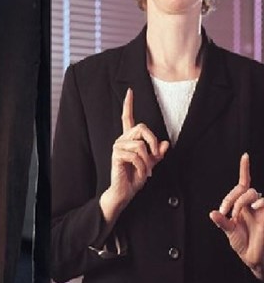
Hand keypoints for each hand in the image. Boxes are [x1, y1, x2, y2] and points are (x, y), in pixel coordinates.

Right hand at [100, 88, 169, 222]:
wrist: (125, 191)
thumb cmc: (135, 177)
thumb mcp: (151, 164)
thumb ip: (158, 153)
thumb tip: (166, 144)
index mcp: (129, 139)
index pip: (127, 118)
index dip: (129, 104)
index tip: (130, 91)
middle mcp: (122, 140)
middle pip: (142, 127)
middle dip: (153, 142)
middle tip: (155, 156)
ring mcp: (118, 147)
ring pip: (141, 144)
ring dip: (148, 159)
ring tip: (146, 169)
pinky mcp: (116, 155)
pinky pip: (137, 155)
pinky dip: (143, 166)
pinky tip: (140, 172)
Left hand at [210, 153, 263, 280]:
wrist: (254, 258)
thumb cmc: (243, 245)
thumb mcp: (229, 232)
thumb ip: (222, 222)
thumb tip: (212, 213)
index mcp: (241, 206)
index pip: (243, 185)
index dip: (245, 170)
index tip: (245, 156)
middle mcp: (252, 205)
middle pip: (245, 189)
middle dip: (233, 198)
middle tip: (228, 212)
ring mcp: (261, 209)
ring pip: (253, 194)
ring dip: (241, 201)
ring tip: (237, 215)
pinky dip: (258, 202)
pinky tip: (253, 208)